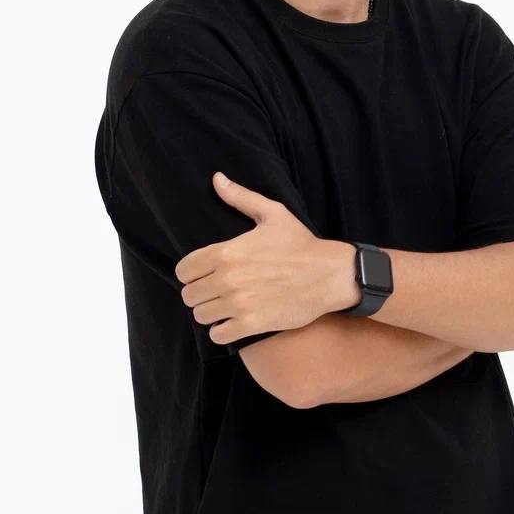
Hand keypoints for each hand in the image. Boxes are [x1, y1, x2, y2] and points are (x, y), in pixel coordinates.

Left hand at [174, 171, 359, 347]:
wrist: (330, 275)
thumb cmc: (301, 244)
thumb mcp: (272, 214)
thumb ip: (240, 198)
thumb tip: (217, 179)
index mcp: (226, 252)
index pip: (184, 270)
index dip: (191, 273)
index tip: (205, 275)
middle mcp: (228, 278)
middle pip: (189, 295)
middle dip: (200, 293)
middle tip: (216, 292)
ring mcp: (239, 303)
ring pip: (201, 315)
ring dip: (211, 312)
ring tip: (225, 307)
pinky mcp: (252, 324)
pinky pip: (218, 334)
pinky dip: (222, 331)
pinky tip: (233, 322)